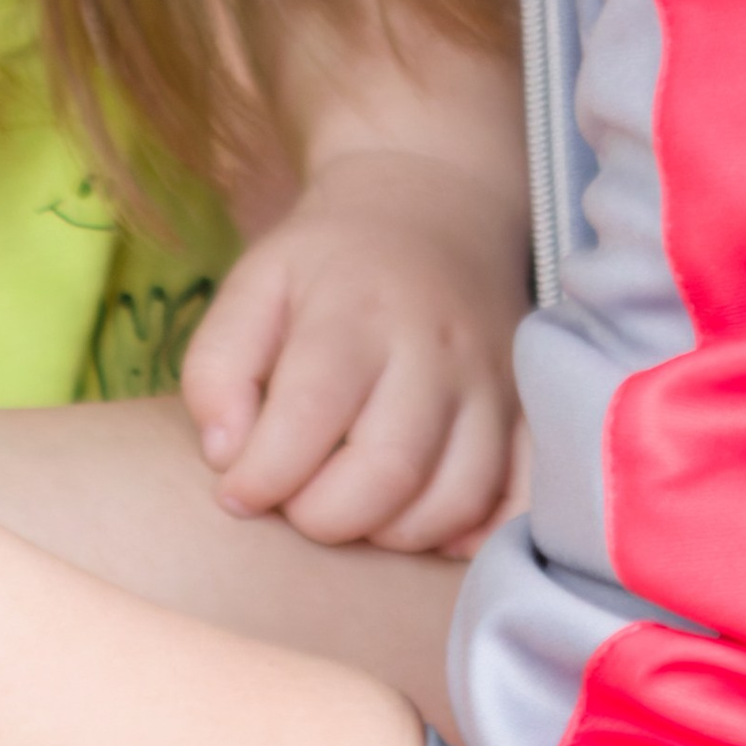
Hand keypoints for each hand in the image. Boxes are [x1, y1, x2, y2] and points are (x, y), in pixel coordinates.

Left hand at [182, 149, 527, 550]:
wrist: (433, 211)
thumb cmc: (329, 265)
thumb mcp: (255, 285)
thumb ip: (217, 368)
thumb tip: (226, 457)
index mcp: (356, 311)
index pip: (311, 412)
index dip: (265, 475)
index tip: (236, 494)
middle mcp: (434, 349)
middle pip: (389, 469)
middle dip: (326, 517)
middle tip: (296, 502)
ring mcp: (491, 384)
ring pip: (456, 498)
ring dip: (392, 533)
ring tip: (352, 508)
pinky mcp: (528, 412)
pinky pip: (517, 498)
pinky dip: (474, 532)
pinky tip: (427, 524)